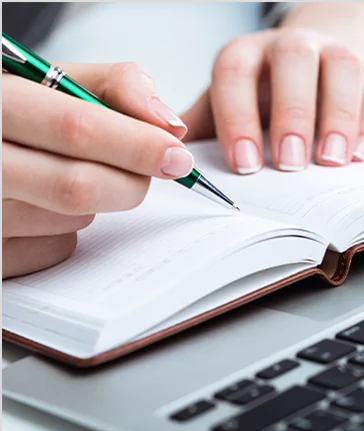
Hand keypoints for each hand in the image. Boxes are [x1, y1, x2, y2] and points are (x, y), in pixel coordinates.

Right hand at [2, 62, 192, 278]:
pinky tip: (47, 203)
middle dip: (131, 181)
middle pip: (78, 186)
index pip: (74, 128)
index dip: (137, 145)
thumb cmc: (18, 115)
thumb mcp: (54, 81)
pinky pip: (57, 249)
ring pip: (75, 220)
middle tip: (154, 172)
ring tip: (71, 171)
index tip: (176, 156)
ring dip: (99, 201)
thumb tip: (169, 127)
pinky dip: (70, 228)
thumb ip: (116, 87)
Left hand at [182, 2, 363, 172]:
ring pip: (340, 68)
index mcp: (247, 54)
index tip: (244, 165)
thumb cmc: (269, 90)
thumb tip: (170, 160)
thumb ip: (208, 126)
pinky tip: (360, 154)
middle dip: (291, 114)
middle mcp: (291, 45)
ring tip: (331, 161)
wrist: (324, 54)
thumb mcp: (234, 102)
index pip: (235, 74)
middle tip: (289, 164)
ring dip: (337, 116)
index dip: (237, 118)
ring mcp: (335, 51)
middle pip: (292, 62)